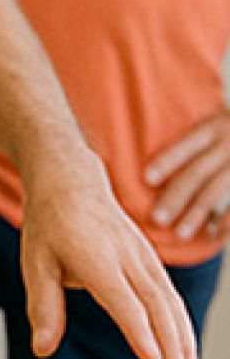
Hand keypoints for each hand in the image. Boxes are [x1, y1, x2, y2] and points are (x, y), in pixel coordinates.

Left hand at [16, 152, 199, 358]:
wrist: (71, 181)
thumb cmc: (49, 224)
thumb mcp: (35, 261)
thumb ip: (44, 306)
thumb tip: (41, 349)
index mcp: (93, 254)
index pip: (120, 296)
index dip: (136, 327)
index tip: (151, 356)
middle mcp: (124, 254)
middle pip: (154, 302)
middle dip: (170, 342)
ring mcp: (142, 254)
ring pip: (168, 299)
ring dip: (182, 337)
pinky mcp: (150, 258)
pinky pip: (169, 293)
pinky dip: (180, 322)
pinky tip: (185, 348)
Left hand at [147, 107, 229, 243]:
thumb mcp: (216, 123)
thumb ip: (193, 137)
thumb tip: (138, 154)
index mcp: (214, 128)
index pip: (187, 147)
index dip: (167, 162)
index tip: (146, 179)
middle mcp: (229, 145)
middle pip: (199, 173)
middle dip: (177, 196)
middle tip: (157, 218)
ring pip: (217, 191)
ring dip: (198, 214)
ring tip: (181, 234)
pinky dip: (227, 222)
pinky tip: (213, 236)